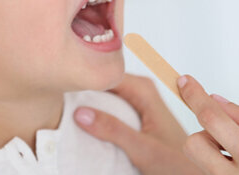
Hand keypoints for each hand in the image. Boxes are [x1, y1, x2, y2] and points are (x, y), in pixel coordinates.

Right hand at [74, 73, 202, 174]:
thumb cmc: (178, 164)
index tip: (64, 85)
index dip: (86, 78)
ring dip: (91, 102)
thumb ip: (113, 130)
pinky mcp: (136, 118)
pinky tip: (86, 123)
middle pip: (105, 83)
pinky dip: (99, 114)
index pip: (107, 73)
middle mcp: (142, 93)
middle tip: (61, 97)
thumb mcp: (143, 149)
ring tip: (68, 108)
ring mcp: (139, 105)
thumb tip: (81, 113)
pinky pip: (112, 109)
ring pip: (107, 96)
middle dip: (85, 89)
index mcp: (146, 91)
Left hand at [178, 75, 238, 174]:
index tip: (184, 81)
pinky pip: (211, 174)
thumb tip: (217, 100)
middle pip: (194, 144)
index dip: (195, 96)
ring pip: (201, 162)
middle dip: (206, 133)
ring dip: (215, 153)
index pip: (213, 120)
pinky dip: (222, 167)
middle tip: (233, 136)